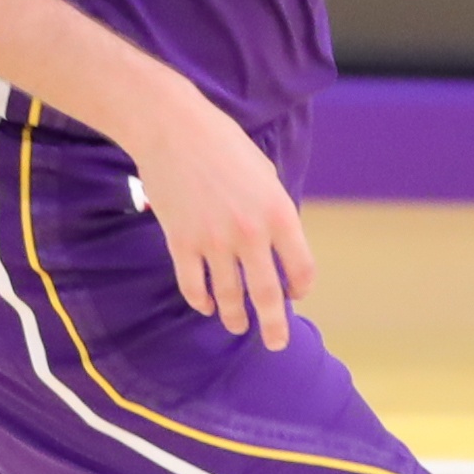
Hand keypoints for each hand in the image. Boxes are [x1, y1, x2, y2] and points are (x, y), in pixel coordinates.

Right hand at [131, 92, 315, 352]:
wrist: (172, 129)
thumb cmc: (223, 145)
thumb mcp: (265, 174)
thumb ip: (274, 212)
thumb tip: (277, 247)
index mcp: (279, 214)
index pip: (301, 269)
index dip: (300, 288)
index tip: (295, 295)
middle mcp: (250, 234)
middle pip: (267, 295)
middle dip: (274, 326)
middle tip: (276, 344)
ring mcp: (214, 242)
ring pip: (228, 296)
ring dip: (234, 317)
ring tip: (237, 326)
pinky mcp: (181, 243)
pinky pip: (193, 286)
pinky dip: (200, 301)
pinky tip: (205, 306)